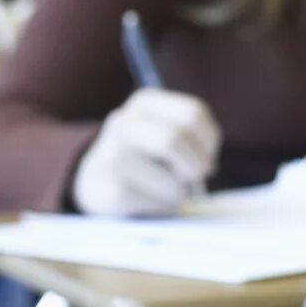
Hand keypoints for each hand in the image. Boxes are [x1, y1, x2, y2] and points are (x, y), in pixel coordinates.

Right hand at [71, 89, 220, 216]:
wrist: (96, 179)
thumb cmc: (146, 154)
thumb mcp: (165, 128)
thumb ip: (191, 137)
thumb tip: (205, 167)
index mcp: (145, 102)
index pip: (193, 113)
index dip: (209, 140)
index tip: (207, 153)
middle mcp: (124, 123)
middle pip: (175, 139)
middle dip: (197, 164)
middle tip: (197, 175)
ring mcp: (113, 157)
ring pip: (172, 179)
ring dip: (182, 189)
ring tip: (169, 187)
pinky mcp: (114, 191)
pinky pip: (159, 202)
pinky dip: (166, 204)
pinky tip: (151, 198)